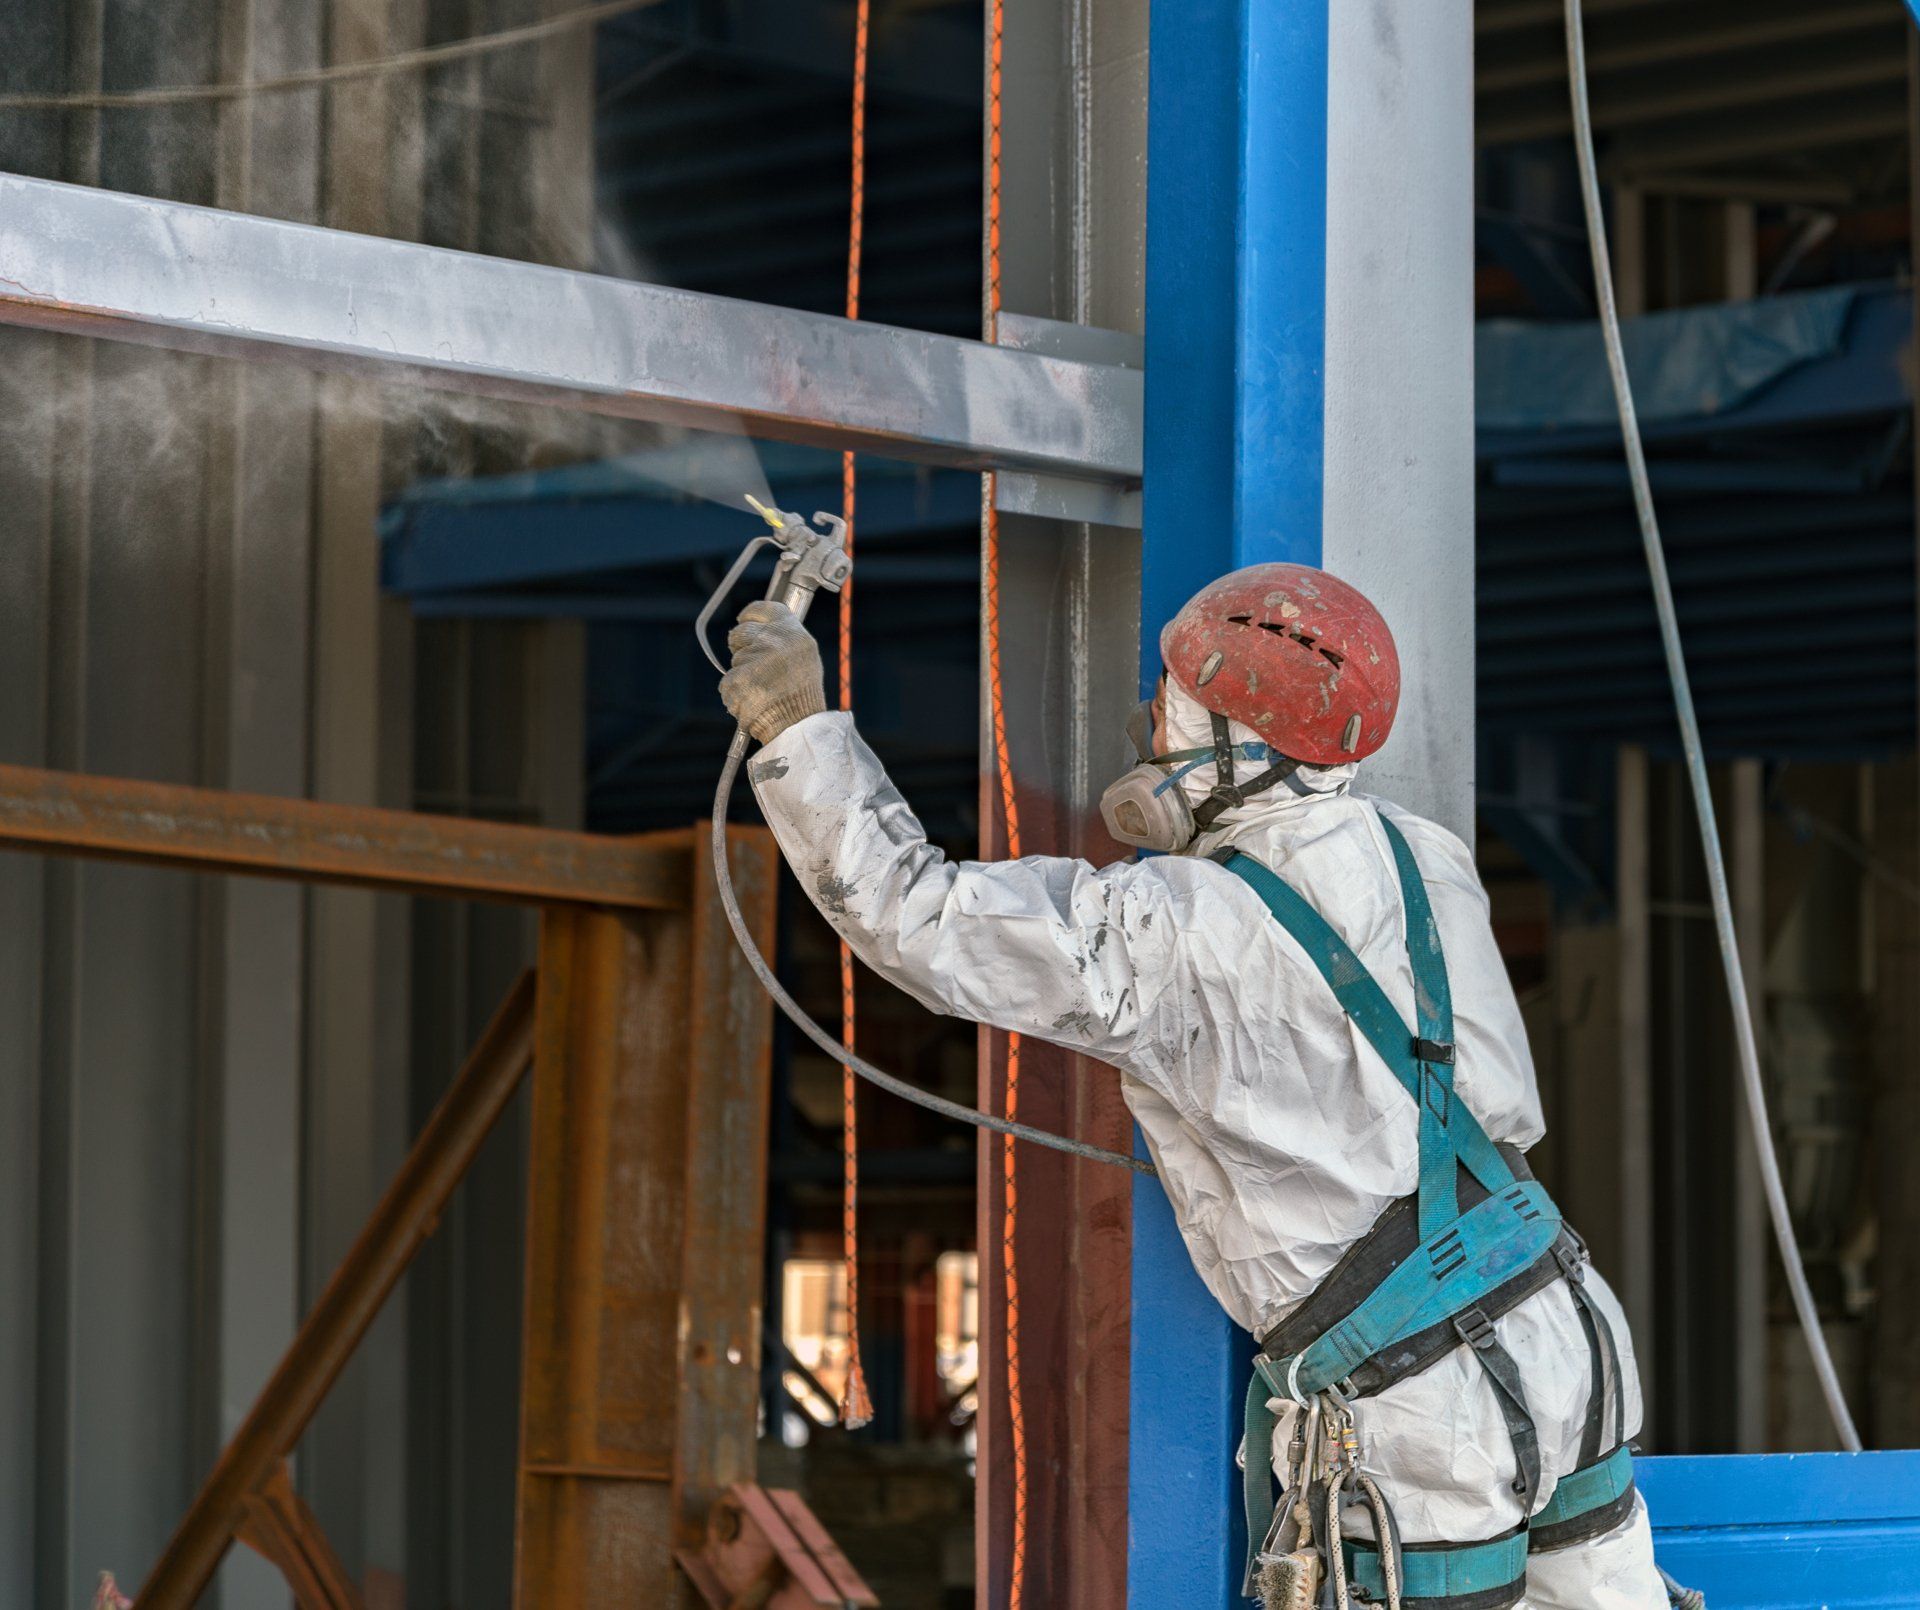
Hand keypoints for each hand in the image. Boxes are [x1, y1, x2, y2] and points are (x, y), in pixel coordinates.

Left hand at [720, 600, 827, 742]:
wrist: (797, 726)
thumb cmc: (802, 693)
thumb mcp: (804, 656)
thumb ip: (784, 637)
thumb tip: (759, 626)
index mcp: (792, 632)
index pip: (764, 609)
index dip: (750, 613)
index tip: (744, 618)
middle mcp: (773, 641)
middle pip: (740, 632)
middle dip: (741, 645)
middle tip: (756, 665)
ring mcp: (753, 660)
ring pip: (735, 660)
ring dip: (742, 673)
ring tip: (762, 689)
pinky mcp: (737, 680)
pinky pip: (727, 681)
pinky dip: (736, 692)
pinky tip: (753, 699)